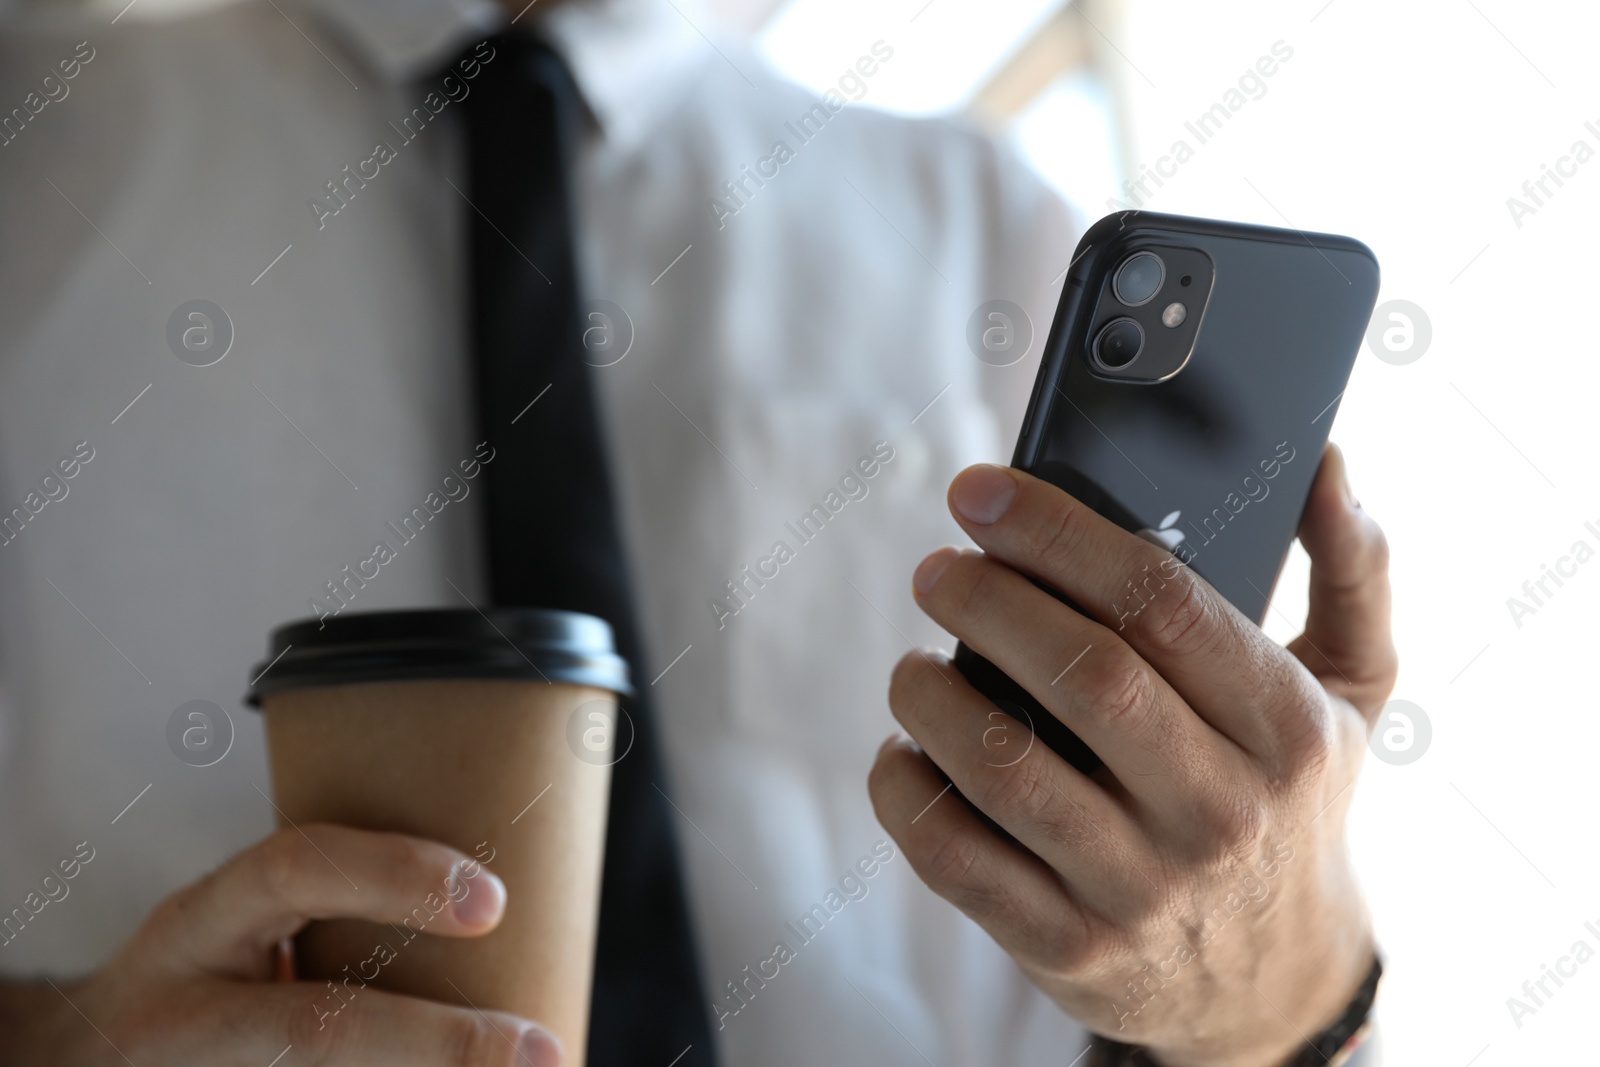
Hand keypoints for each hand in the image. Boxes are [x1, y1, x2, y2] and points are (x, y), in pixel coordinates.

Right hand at [17, 825, 561, 1065]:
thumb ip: (332, 911)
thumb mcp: (239, 925)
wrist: (72, 1060)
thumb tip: (497, 913)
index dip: (395, 876)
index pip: (293, 870)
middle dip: (441, 1044)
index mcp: (199, 925)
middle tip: (543, 1053)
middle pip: (316, 1030)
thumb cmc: (199, 976)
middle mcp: (182, 1007)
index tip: (494, 902)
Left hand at [869, 445, 1394, 1066]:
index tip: (984, 493)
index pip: (1162, 602)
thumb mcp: (1353, 692)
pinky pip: (958, 861)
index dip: (1059, 534)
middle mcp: (1219, 810)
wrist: (1277, 984)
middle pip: (1081, 674)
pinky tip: (903, 755)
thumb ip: (1352, 571)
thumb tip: (1328, 464)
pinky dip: (907, 795)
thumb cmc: (1294, 803)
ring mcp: (1142, 888)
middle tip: (937, 571)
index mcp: (1284, 729)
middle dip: (985, 601)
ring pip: (1005, 768)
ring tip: (914, 666)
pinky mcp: (1071, 948)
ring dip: (931, 697)